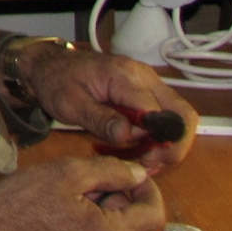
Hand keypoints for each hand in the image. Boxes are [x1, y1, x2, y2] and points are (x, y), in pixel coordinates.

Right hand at [0, 156, 165, 230]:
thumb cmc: (20, 203)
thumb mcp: (66, 172)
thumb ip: (110, 171)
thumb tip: (138, 174)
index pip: (154, 216)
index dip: (149, 191)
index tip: (131, 175)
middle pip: (136, 228)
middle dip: (121, 201)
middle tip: (90, 183)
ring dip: (106, 215)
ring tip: (72, 199)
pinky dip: (93, 230)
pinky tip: (65, 217)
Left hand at [11, 41, 197, 172]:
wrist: (48, 65)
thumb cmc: (56, 81)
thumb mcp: (70, 103)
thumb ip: (99, 119)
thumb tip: (128, 136)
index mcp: (125, 76)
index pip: (159, 113)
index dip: (154, 141)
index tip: (139, 159)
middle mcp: (144, 77)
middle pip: (183, 116)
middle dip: (172, 147)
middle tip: (147, 165)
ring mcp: (148, 83)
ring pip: (179, 119)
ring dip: (166, 145)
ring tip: (140, 160)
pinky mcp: (146, 92)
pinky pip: (166, 117)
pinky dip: (158, 138)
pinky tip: (137, 149)